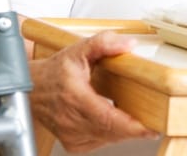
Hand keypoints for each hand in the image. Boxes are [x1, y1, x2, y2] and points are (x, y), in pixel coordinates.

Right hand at [30, 31, 158, 151]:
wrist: (33, 89)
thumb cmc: (55, 71)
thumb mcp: (79, 50)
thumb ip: (103, 43)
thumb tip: (128, 44)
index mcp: (74, 98)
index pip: (106, 119)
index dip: (131, 126)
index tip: (150, 128)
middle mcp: (70, 120)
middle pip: (111, 132)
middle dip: (134, 128)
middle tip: (154, 121)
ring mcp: (70, 134)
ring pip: (107, 139)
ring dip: (124, 131)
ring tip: (136, 119)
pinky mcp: (71, 143)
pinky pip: (99, 142)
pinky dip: (111, 134)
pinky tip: (115, 122)